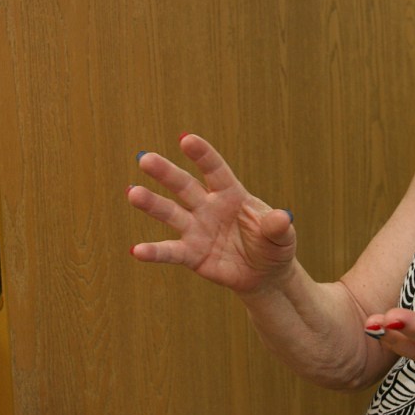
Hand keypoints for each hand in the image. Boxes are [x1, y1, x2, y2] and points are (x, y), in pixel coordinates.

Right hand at [127, 134, 295, 294]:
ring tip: (132, 193)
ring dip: (152, 204)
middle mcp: (209, 207)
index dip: (202, 155)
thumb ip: (278, 226)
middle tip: (145, 159)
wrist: (265, 275)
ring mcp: (197, 230)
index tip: (186, 139)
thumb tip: (282, 217)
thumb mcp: (282, 236)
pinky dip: (154, 252)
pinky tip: (137, 250)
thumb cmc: (273, 245)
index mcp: (232, 194)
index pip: (215, 170)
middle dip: (166, 173)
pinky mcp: (192, 255)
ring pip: (171, 214)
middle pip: (185, 186)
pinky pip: (171, 252)